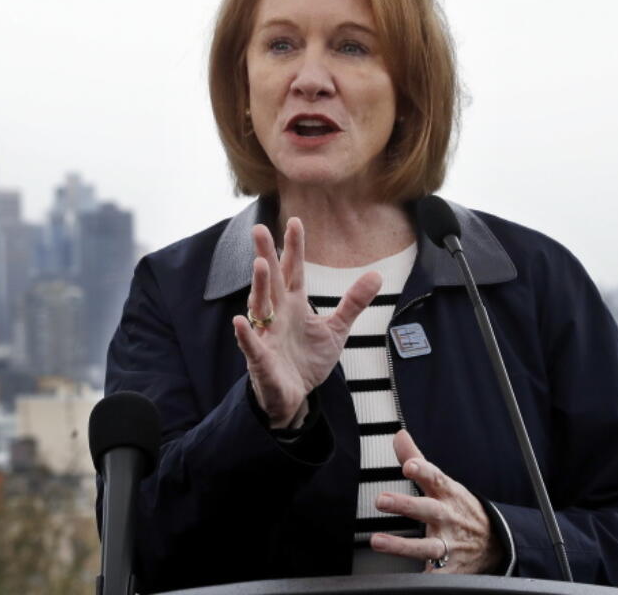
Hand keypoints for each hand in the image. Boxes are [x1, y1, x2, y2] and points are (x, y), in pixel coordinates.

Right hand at [231, 218, 382, 427]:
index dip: (294, 248)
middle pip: (272, 280)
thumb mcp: (336, 329)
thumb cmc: (308, 360)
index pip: (293, 271)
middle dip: (266, 255)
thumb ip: (353, 302)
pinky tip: (240, 321)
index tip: (295, 221)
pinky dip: (245, 334)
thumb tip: (377, 275)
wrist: (294, 396)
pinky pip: (251, 345)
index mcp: (294, 305)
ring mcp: (267, 335)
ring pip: (260, 306)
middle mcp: (277, 315)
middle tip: (259, 229)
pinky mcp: (261, 359)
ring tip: (259, 265)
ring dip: (259, 286)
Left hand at [370, 430, 501, 573]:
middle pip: (428, 510)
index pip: (436, 478)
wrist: (496, 543)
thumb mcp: (445, 483)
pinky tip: (405, 582)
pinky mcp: (451, 569)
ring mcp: (450, 544)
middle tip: (381, 500)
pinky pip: (436, 575)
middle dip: (405, 505)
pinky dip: (427, 578)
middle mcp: (448, 518)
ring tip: (377, 541)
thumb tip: (398, 435)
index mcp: (447, 494)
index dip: (423, 470)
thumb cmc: (461, 508)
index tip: (408, 465)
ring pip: (427, 546)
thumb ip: (418, 459)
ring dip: (401, 545)